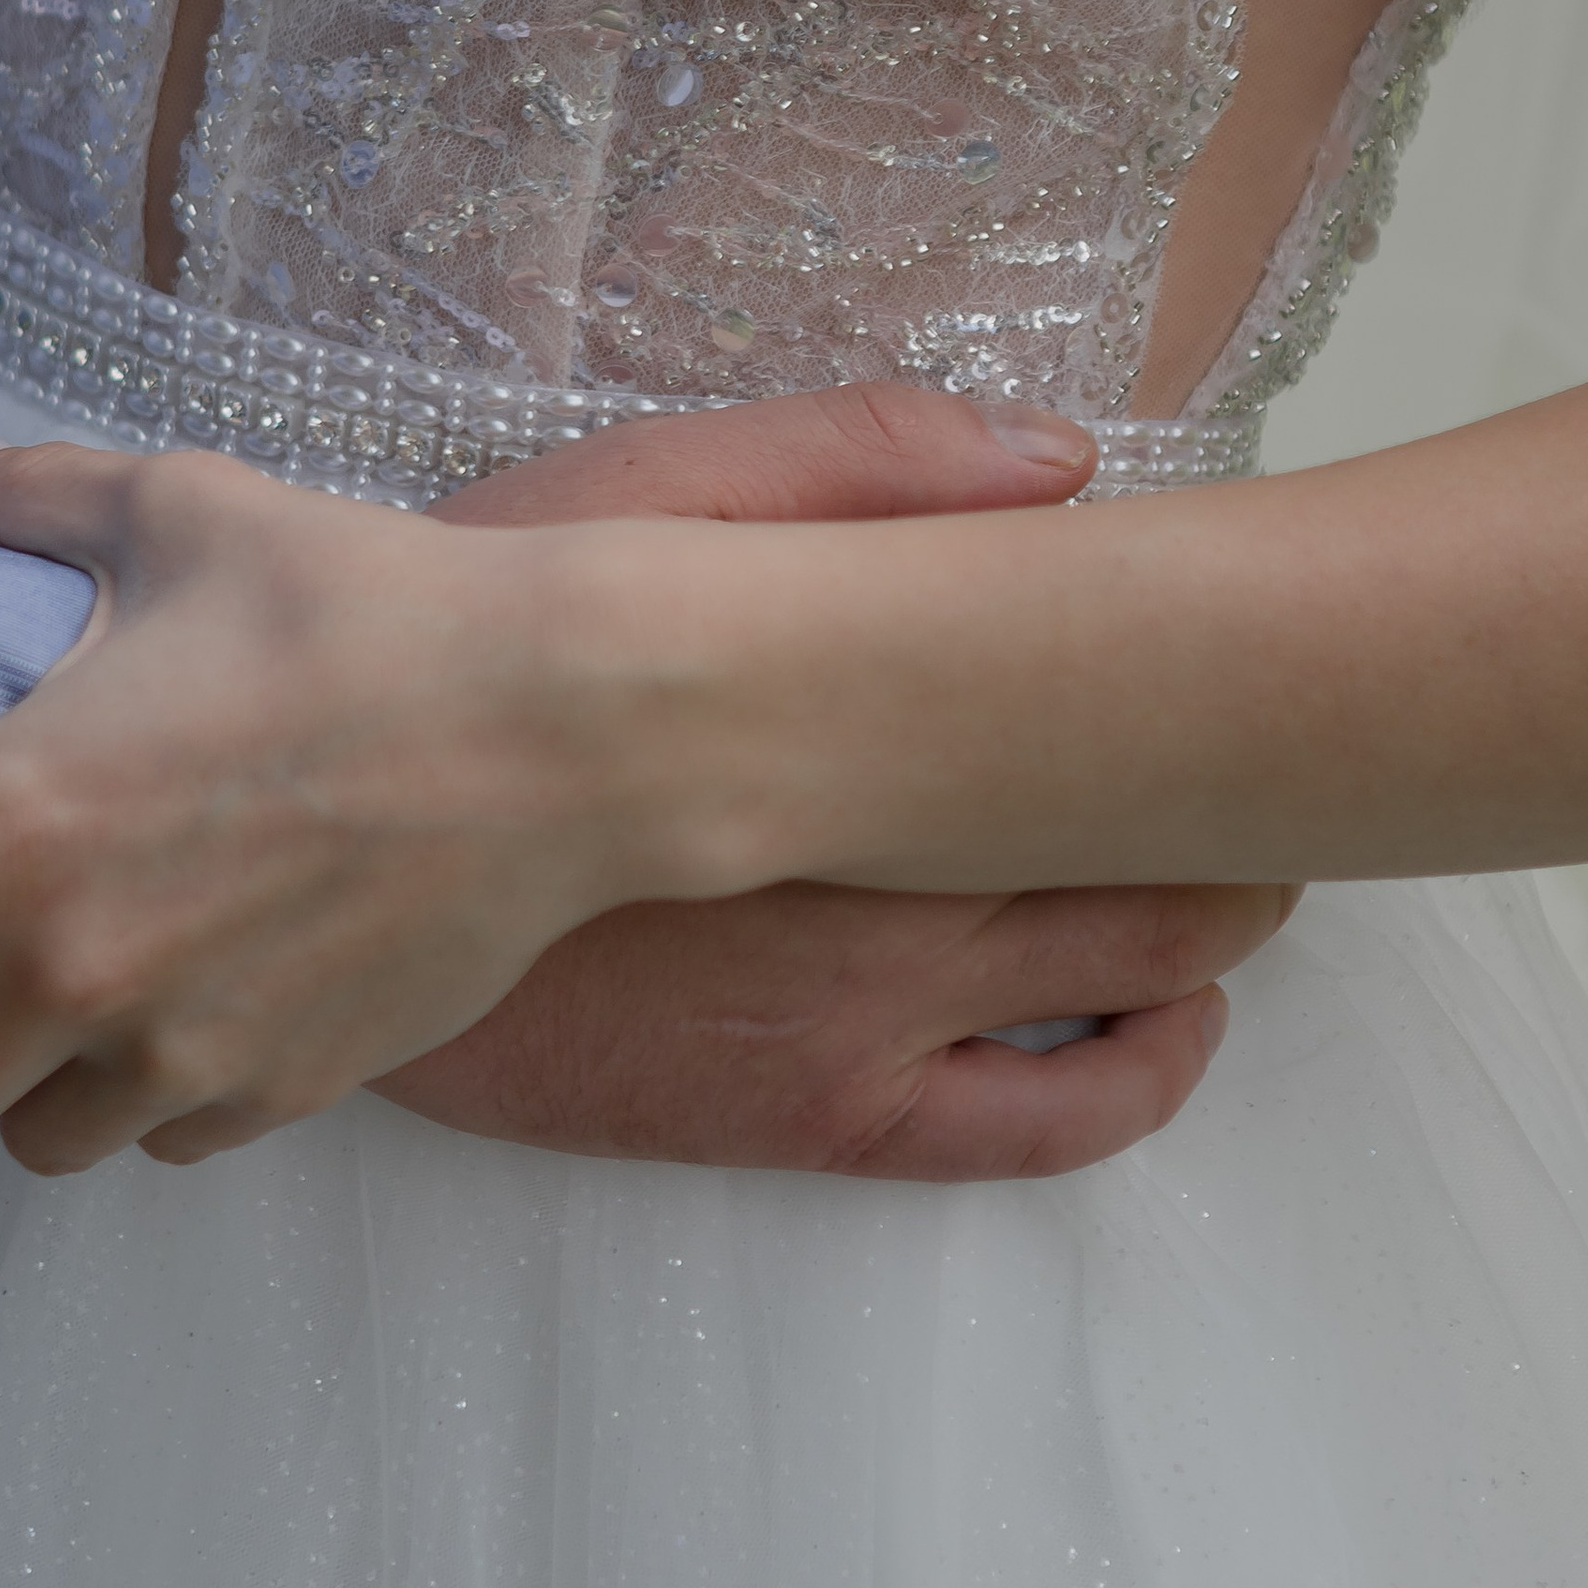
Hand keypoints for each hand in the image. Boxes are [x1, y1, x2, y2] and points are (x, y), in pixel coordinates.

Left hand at [0, 385, 1287, 1178]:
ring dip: (17, 1092)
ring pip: (24, 1145)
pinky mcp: (277, 1091)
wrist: (572, 725)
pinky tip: (194, 994)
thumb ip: (23, 503)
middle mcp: (66, 969)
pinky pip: (157, 1138)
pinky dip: (145, 1094)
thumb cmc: (364, 608)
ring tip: (70, 991)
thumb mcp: (180, 515)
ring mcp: (176, 1050)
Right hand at [376, 389, 1286, 1174]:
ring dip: (1218, 931)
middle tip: (1272, 753)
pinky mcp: (813, 1117)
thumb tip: (1066, 459)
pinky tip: (1166, 1027)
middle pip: (1167, 846)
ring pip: (1141, 987)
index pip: (1108, 701)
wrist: (316, 862)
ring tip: (1238, 875)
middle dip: (1243, 803)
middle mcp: (897, 878)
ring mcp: (866, 1018)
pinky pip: (1044, 1128)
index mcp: (862, 718)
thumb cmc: (475, 660)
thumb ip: (849, 462)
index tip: (1245, 637)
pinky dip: (1142, 1077)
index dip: (1204, 674)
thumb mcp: (638, 500)